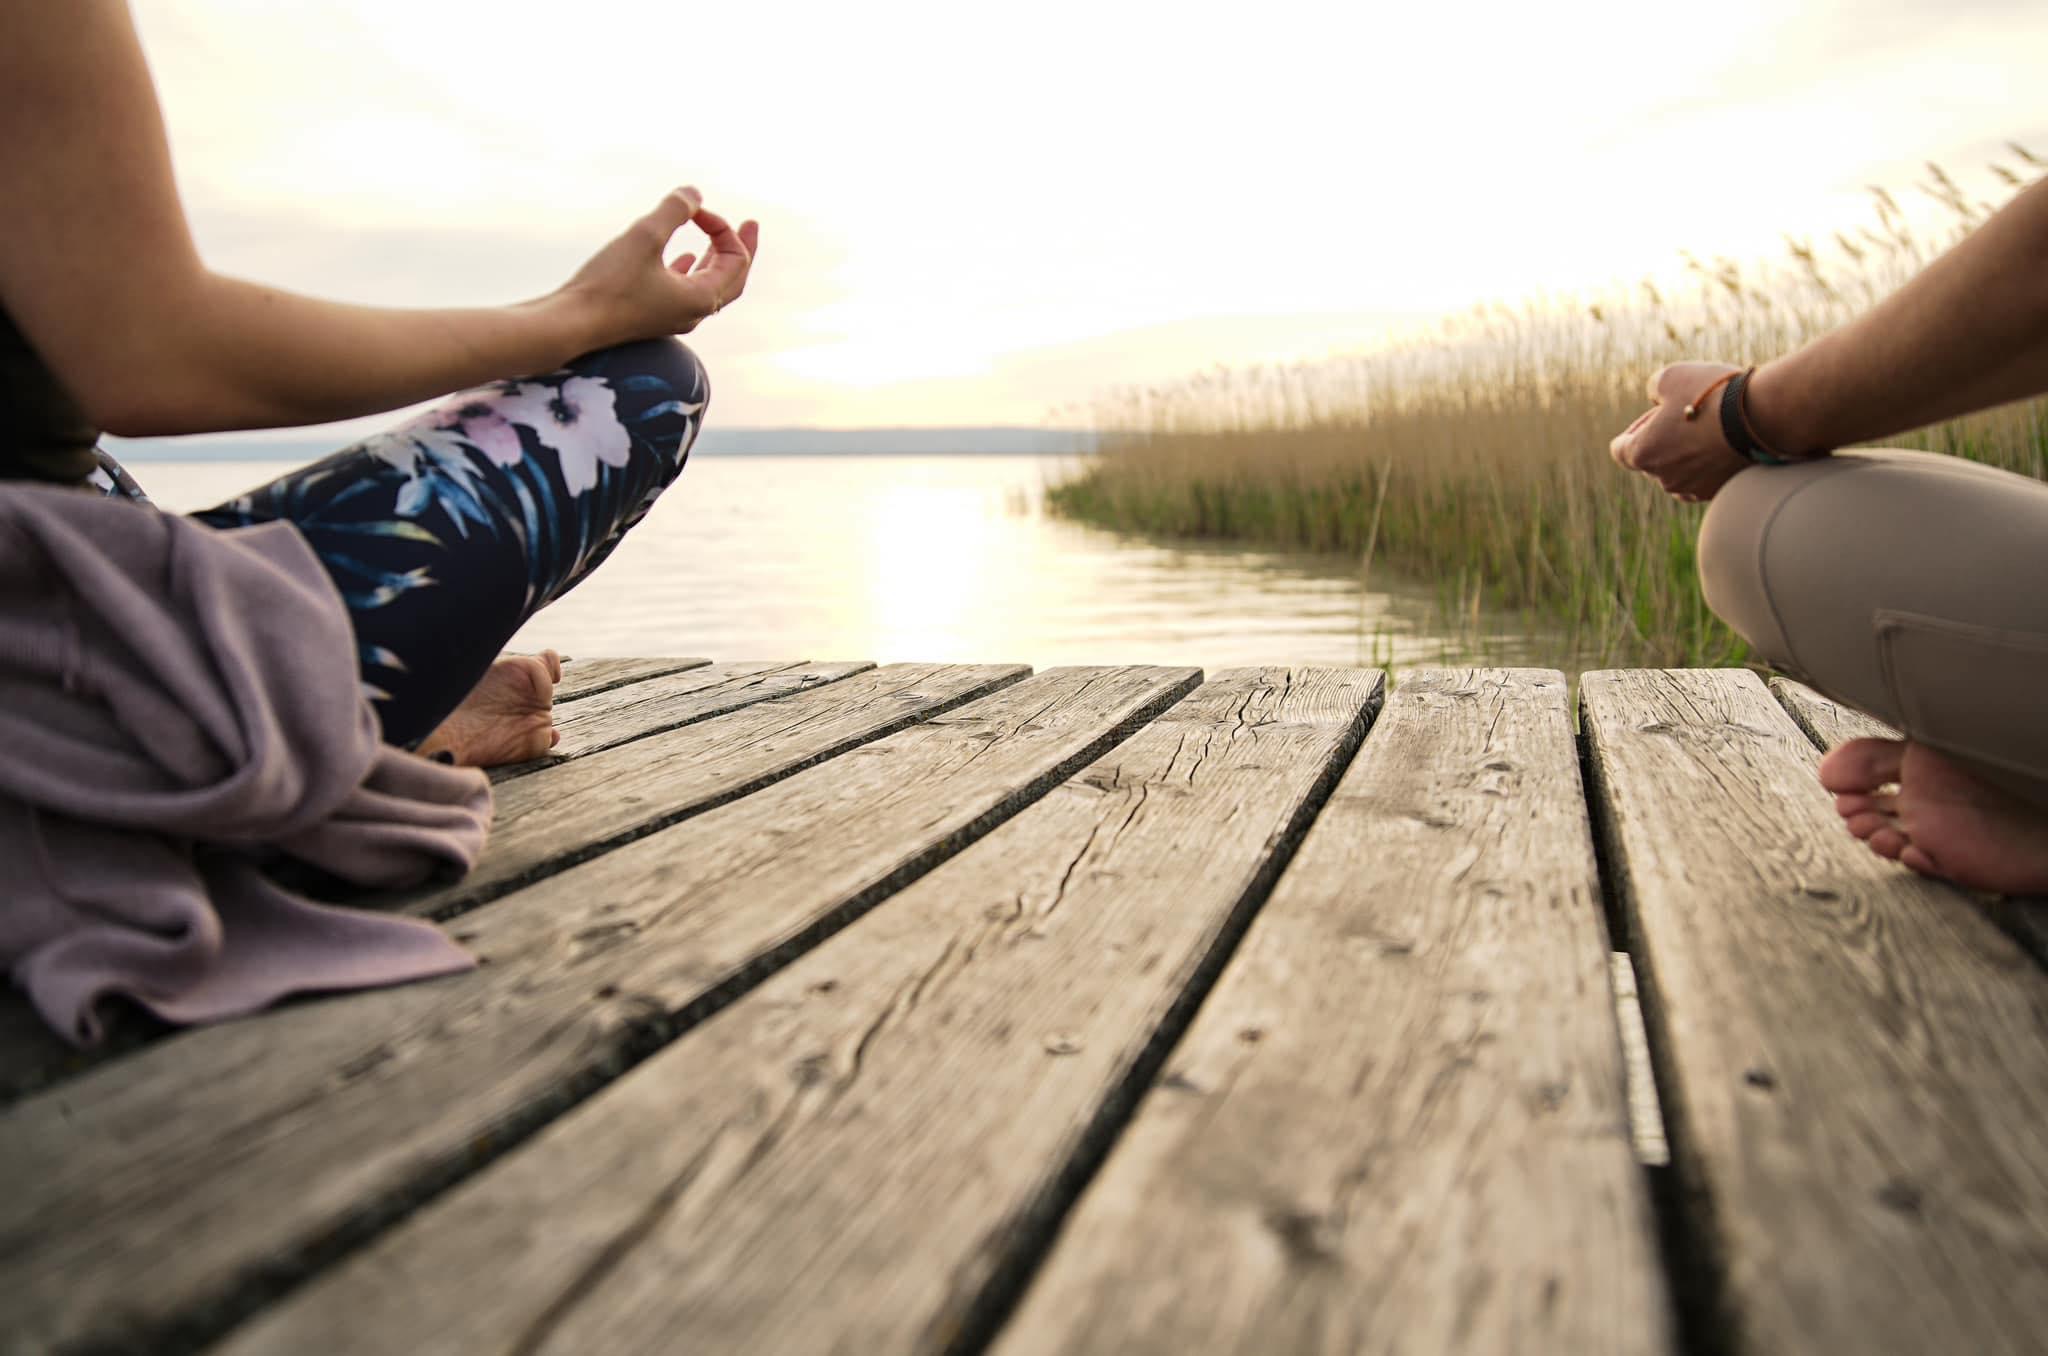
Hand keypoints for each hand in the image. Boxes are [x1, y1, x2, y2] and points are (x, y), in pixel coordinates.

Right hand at [561, 186, 760, 346]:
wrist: (572, 325)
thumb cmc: (608, 284)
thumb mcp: (645, 236)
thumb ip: (673, 210)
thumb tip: (693, 193)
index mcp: (703, 298)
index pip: (735, 258)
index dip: (722, 227)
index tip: (693, 210)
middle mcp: (694, 313)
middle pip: (733, 278)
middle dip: (742, 247)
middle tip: (752, 223)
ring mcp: (673, 317)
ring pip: (708, 285)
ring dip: (715, 258)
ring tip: (718, 238)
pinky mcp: (652, 316)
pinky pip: (684, 292)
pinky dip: (690, 270)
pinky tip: (683, 259)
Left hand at [1609, 361, 1751, 502]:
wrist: (1763, 416)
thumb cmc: (1712, 395)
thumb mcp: (1671, 377)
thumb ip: (1653, 388)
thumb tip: (1657, 399)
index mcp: (1643, 454)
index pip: (1621, 449)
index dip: (1634, 430)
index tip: (1655, 416)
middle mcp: (1664, 479)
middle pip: (1652, 460)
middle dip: (1664, 439)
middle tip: (1688, 415)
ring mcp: (1693, 488)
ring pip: (1679, 471)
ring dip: (1687, 453)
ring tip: (1709, 428)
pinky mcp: (1720, 491)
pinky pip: (1704, 479)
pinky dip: (1708, 464)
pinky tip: (1723, 443)